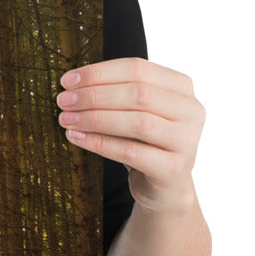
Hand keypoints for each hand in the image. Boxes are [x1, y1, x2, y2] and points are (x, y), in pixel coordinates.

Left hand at [56, 57, 204, 213]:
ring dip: (95, 119)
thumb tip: (71, 83)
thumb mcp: (133, 112)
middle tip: (63, 101)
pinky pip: (131, 152)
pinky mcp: (174, 169)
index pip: (138, 69)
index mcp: (181, 87)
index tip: (67, 80)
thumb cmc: (143, 142)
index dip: (99, 73)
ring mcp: (187, 141)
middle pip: (138, 94)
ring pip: (137, 122)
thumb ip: (114, 93)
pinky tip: (76, 138)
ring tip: (66, 119)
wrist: (163, 186)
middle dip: (95, 95)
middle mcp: (191, 111)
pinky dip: (100, 143)